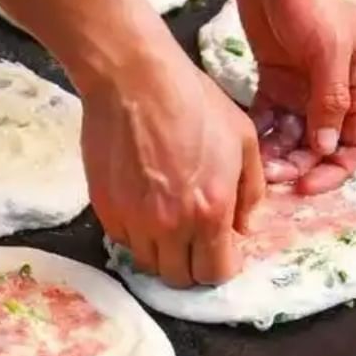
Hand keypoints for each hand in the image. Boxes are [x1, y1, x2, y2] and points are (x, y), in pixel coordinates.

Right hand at [79, 40, 264, 287]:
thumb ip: (251, 191)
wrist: (133, 78)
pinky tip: (143, 204)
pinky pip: (122, 239)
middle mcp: (171, 225)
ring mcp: (132, 219)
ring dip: (161, 251)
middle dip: (192, 265)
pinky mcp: (104, 207)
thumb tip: (244, 226)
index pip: (216, 273)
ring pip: (148, 263)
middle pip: (179, 278)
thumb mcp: (243, 139)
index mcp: (211, 211)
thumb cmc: (194, 101)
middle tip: (195, 240)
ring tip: (167, 221)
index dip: (222, 265)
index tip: (222, 249)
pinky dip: (135, 232)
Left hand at [232, 0, 355, 193]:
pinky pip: (269, 116)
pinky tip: (247, 144)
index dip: (335, 170)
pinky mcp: (272, 76)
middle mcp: (330, 90)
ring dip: (279, 153)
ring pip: (293, 134)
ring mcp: (300, 84)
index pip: (354, 142)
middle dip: (300, 164)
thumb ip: (330, 98)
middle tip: (272, 177)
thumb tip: (325, 147)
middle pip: (320, 144)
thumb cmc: (310, 0)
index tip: (308, 187)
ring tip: (257, 165)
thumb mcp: (328, 49)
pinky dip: (261, 133)